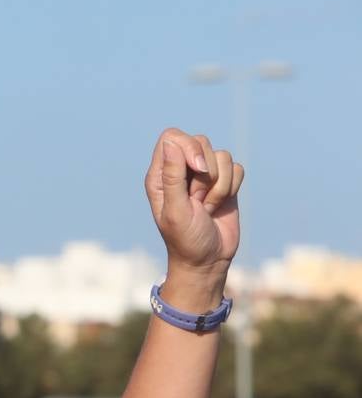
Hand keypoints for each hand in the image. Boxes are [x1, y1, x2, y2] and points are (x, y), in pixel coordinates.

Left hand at [144, 128, 243, 281]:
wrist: (208, 260)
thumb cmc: (185, 239)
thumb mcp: (176, 210)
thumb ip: (172, 176)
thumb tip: (171, 143)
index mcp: (160, 175)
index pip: (172, 137)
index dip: (188, 146)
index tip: (197, 168)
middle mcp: (180, 170)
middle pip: (200, 141)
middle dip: (206, 172)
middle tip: (197, 200)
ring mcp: (203, 176)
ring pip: (222, 155)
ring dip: (219, 185)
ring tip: (206, 207)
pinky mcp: (224, 182)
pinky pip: (237, 168)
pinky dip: (232, 187)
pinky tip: (219, 206)